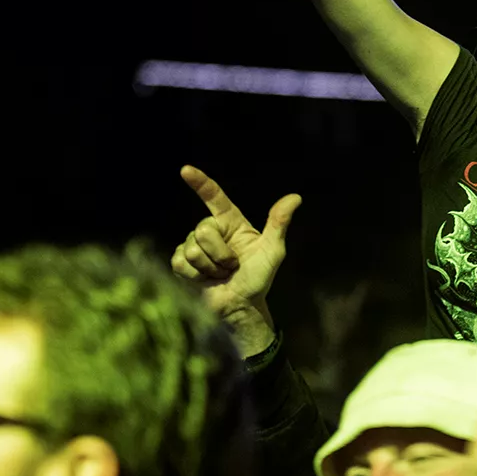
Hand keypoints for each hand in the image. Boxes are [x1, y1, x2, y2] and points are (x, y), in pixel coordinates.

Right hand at [171, 166, 299, 329]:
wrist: (242, 305)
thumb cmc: (259, 277)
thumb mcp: (273, 250)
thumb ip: (279, 223)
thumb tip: (295, 197)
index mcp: (231, 223)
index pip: (214, 198)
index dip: (200, 183)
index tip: (186, 170)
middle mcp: (211, 230)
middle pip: (203, 230)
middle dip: (220, 253)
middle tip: (231, 266)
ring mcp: (194, 246)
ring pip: (192, 248)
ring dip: (210, 267)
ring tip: (221, 274)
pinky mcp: (182, 263)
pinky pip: (181, 262)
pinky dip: (196, 275)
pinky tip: (206, 280)